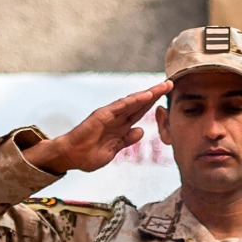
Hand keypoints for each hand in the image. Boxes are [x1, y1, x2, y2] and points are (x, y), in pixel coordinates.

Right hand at [23, 82, 171, 173]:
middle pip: (140, 103)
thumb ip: (127, 140)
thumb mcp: (114, 150)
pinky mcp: (103, 115)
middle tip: (170, 84)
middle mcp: (117, 118)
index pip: (140, 112)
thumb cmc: (88, 155)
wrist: (71, 157)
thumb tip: (141, 130)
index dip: (153, 104)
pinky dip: (135, 100)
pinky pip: (122, 106)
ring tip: (163, 86)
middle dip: (155, 94)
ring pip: (133, 101)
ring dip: (149, 93)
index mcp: (120, 126)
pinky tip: (147, 95)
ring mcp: (110, 115)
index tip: (167, 98)